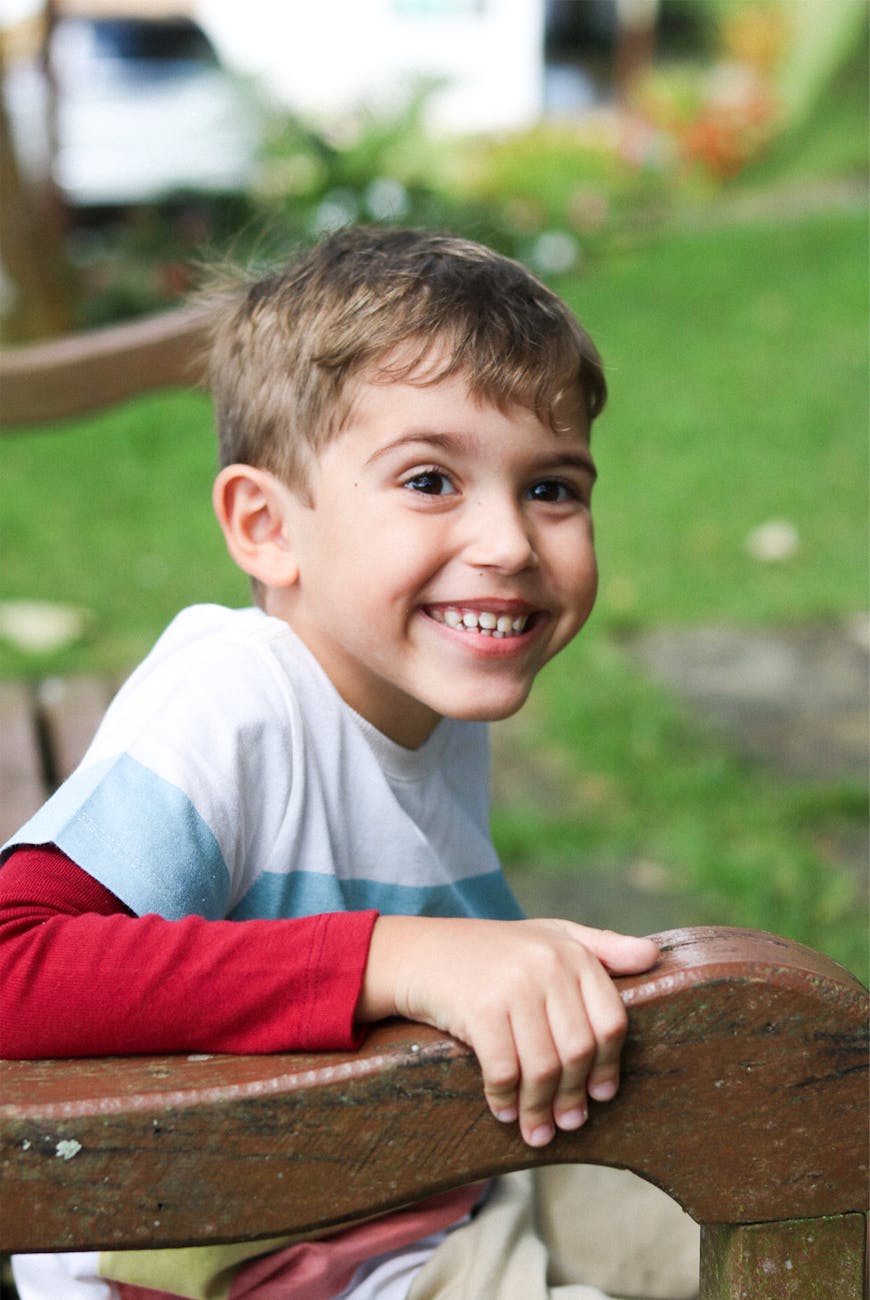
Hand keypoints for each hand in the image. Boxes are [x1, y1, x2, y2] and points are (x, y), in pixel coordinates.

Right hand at [357, 916, 658, 1147]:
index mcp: (572, 952)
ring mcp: (514, 986)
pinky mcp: (480, 1009)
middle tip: (569, 1124)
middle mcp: (548, 965)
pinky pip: (504, 1069)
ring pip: (543, 1067)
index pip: (612, 1021)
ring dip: (540, 1109)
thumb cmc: (493, 951)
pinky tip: (504, 1112)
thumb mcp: (549, 937)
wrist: (422, 952)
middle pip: (579, 1051)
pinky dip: (506, 1099)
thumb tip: (654, 958)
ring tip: (538, 1132)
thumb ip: (602, 948)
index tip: (602, 1095)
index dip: (610, 1065)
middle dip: (574, 1097)